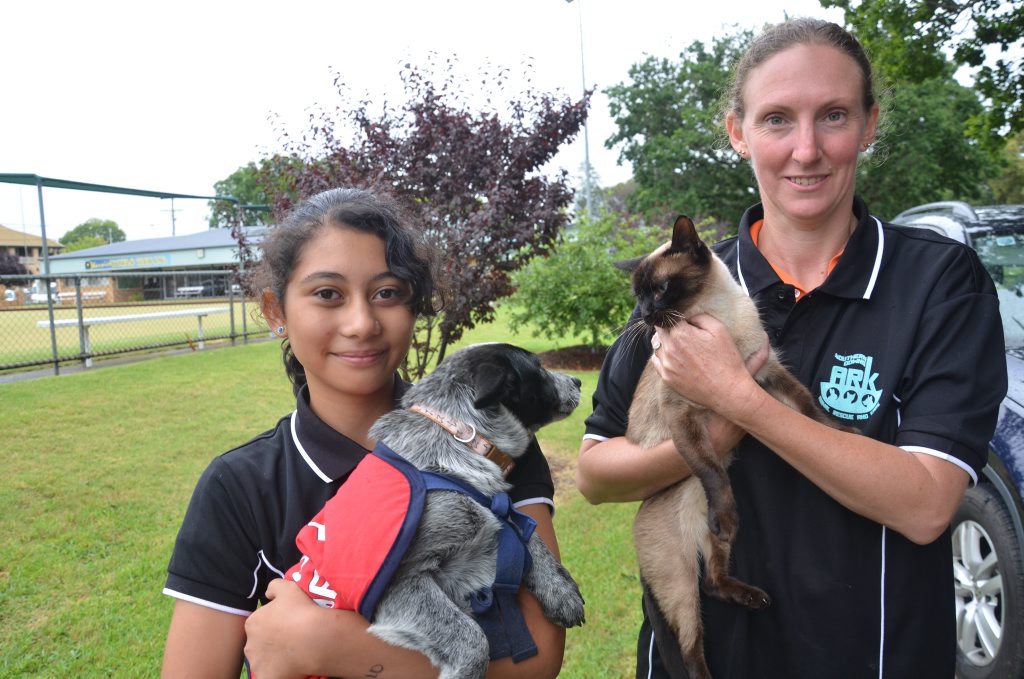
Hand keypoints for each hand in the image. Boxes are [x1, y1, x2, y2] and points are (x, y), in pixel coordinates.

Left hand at [243, 579, 318, 678]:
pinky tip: (291, 667)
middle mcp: (249, 644)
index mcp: (252, 623)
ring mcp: (257, 663)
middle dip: (271, 643)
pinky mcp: (265, 677)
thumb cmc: (301, 611)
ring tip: (293, 655)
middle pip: (260, 644)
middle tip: (291, 640)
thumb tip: (268, 594)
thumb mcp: (288, 587)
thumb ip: (274, 587)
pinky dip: (277, 672)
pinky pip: (269, 675)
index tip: (288, 625)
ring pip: (264, 661)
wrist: (314, 637)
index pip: (260, 624)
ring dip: (274, 659)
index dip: (275, 624)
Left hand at [650, 314, 766, 416]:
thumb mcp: (718, 329)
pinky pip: (656, 361)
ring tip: (678, 344)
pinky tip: (673, 356)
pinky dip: (662, 356)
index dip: (672, 316)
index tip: (679, 318)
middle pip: (659, 331)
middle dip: (667, 327)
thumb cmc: (726, 359)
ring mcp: (666, 365)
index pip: (666, 318)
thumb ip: (699, 317)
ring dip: (664, 342)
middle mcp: (669, 349)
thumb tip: (686, 317)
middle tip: (679, 329)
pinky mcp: (666, 378)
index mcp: (680, 334)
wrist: (727, 390)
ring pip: (656, 346)